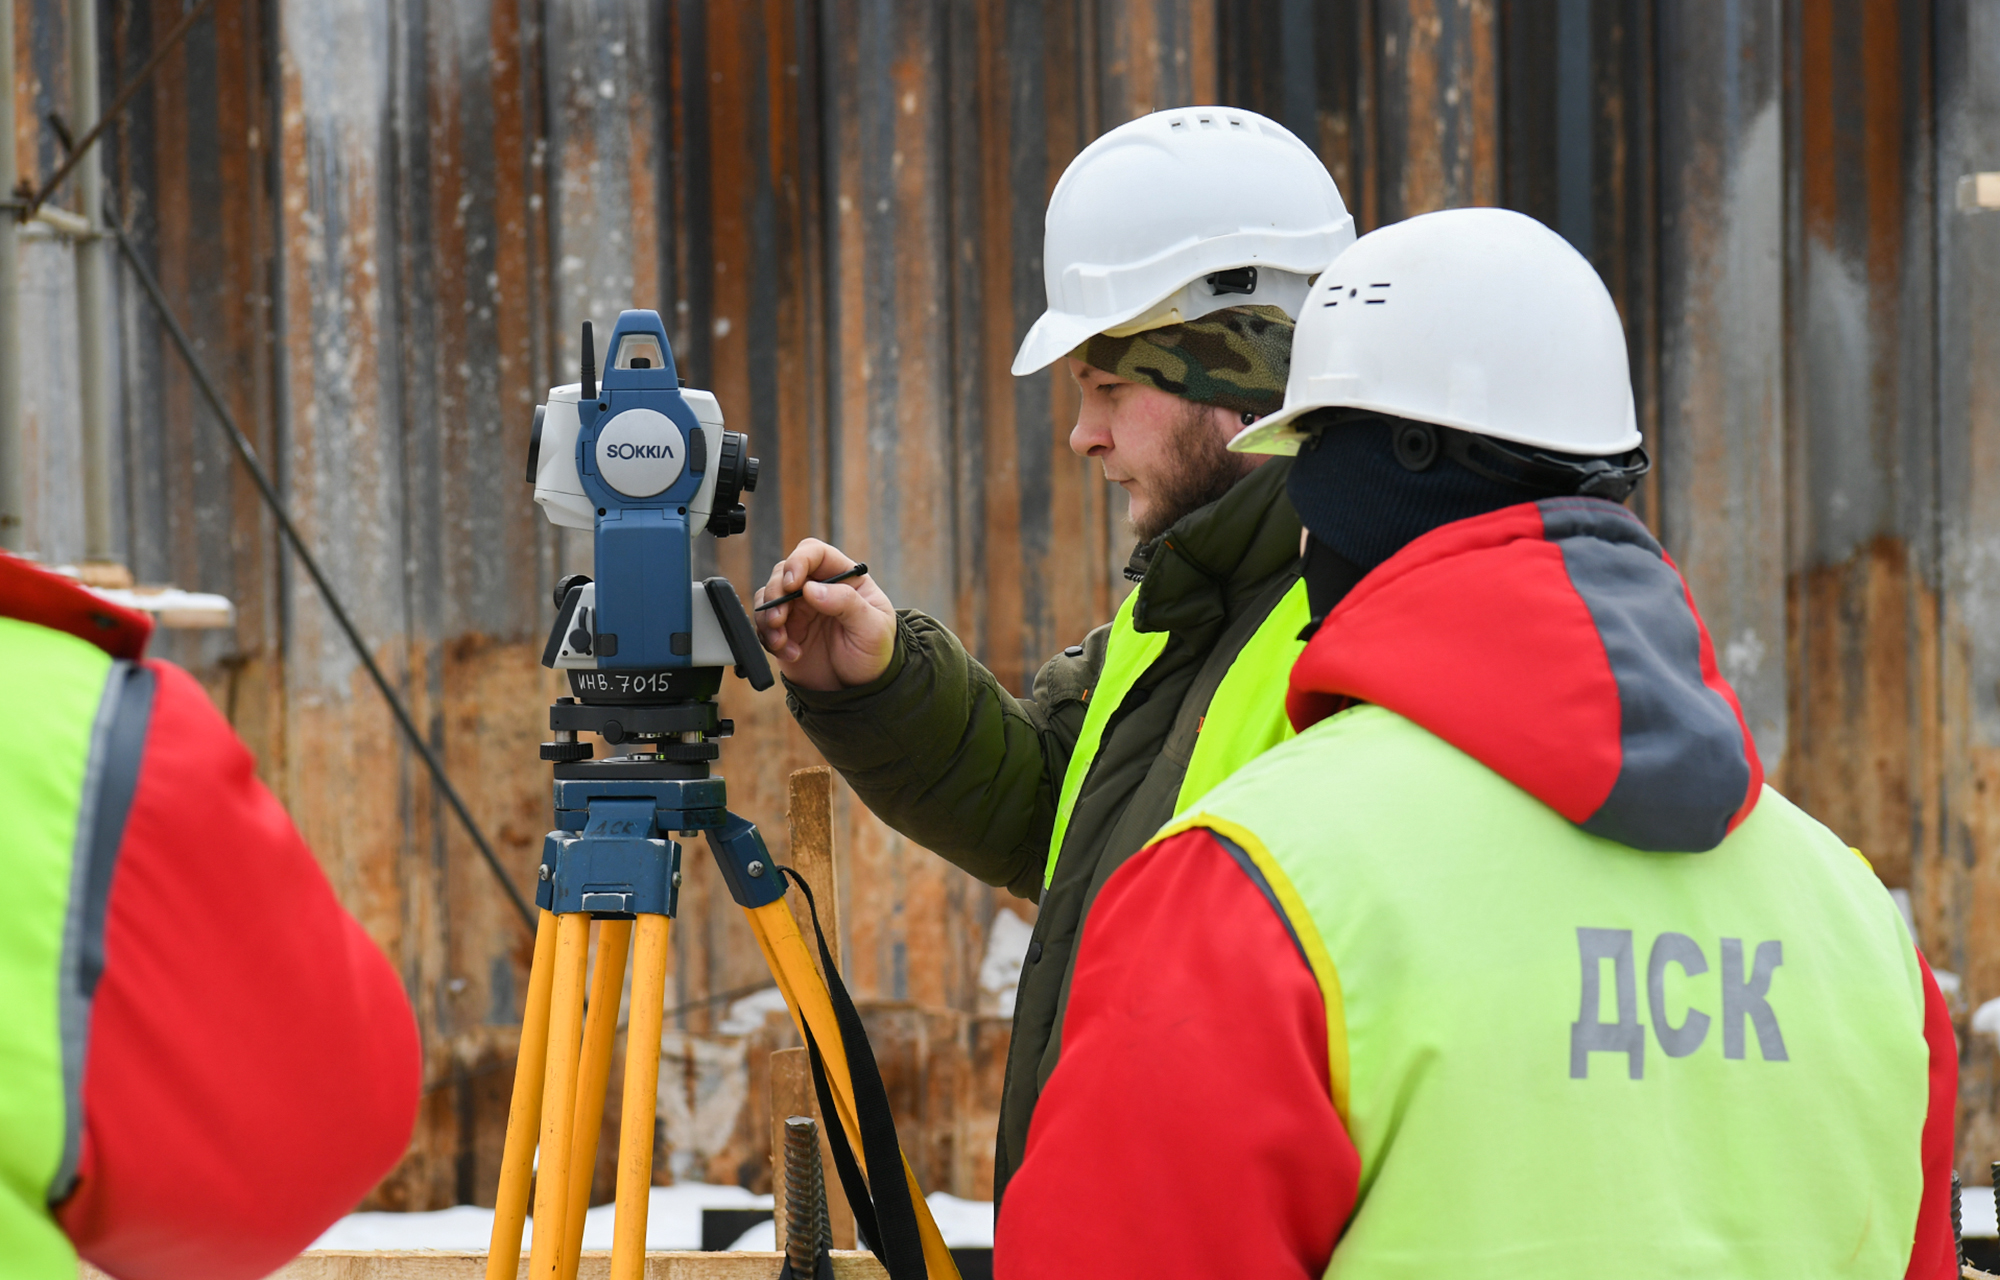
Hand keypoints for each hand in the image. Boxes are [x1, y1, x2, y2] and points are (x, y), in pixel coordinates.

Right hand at [753, 539, 896, 690]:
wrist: (861, 690)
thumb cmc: (875, 653)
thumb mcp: (872, 628)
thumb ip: (846, 603)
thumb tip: (811, 588)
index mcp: (844, 578)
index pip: (815, 553)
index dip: (799, 561)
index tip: (793, 585)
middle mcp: (818, 588)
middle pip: (784, 572)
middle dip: (776, 593)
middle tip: (780, 619)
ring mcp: (799, 609)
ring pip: (768, 596)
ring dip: (768, 617)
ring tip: (781, 641)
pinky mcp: (786, 631)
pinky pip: (764, 625)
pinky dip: (768, 638)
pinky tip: (790, 653)